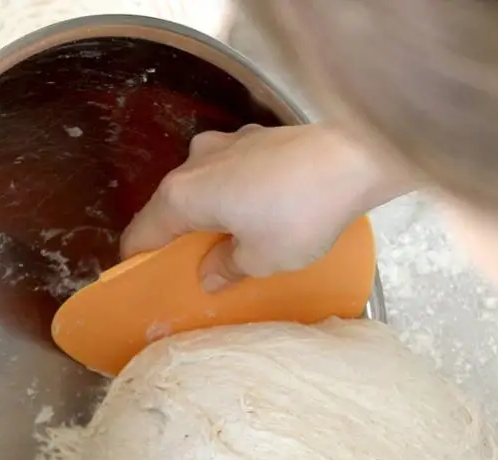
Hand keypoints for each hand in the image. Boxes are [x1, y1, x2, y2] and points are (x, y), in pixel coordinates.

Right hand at [120, 123, 412, 290]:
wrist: (355, 158)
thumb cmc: (298, 215)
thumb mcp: (260, 259)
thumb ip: (226, 268)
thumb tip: (209, 275)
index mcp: (182, 194)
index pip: (142, 234)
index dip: (142, 262)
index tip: (153, 284)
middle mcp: (195, 162)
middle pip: (172, 207)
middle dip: (181, 238)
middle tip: (199, 270)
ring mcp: (227, 142)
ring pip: (204, 187)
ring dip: (211, 214)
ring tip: (234, 243)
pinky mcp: (258, 136)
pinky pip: (232, 172)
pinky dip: (236, 194)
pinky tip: (262, 213)